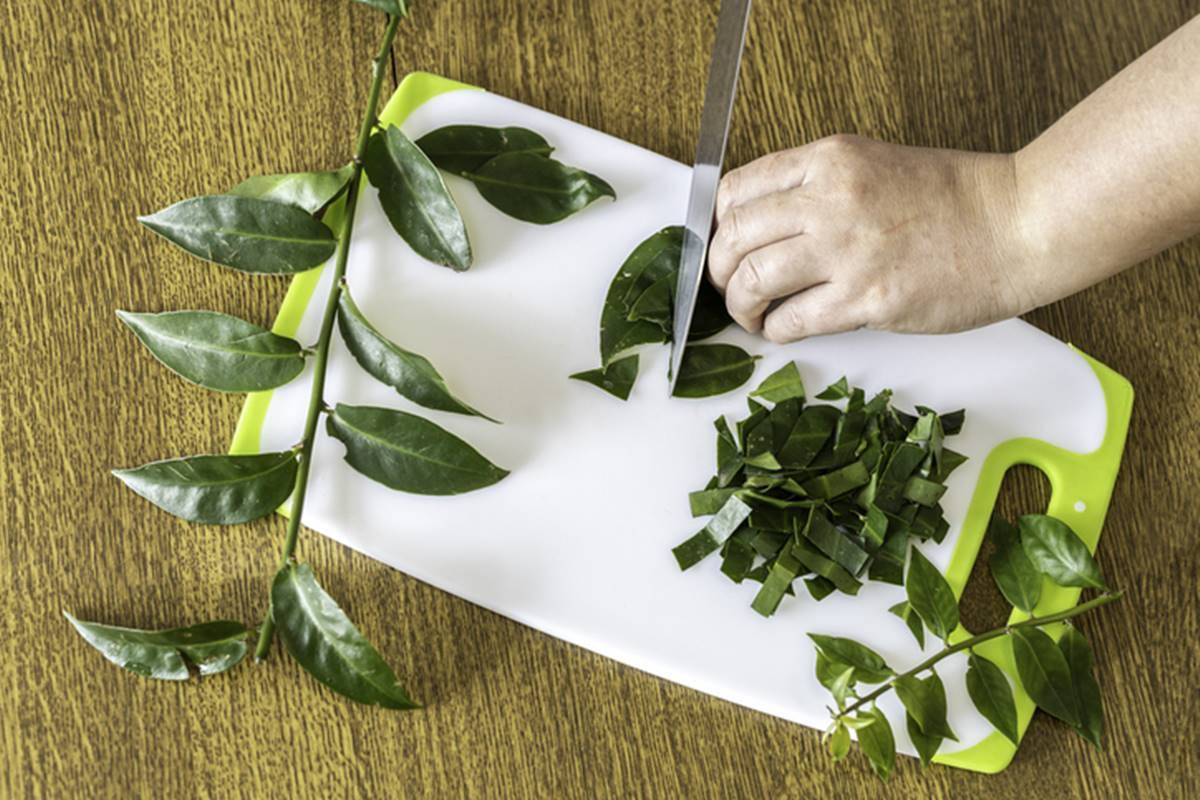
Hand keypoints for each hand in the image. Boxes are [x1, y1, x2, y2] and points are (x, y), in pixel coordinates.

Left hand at [707, 135, 1035, 342]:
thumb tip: (765, 229)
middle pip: (734, 237)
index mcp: (829, 161)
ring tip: (753, 317)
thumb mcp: (874, 166)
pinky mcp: (868, 298)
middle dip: (718, 271)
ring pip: (752, 280)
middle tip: (729, 289)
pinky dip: (776, 331)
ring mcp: (848, 249)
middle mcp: (830, 199)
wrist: (1020, 224)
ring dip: (741, 307)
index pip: (736, 191)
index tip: (725, 248)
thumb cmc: (957, 200)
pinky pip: (792, 320)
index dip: (717, 228)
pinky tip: (784, 330)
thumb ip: (818, 189)